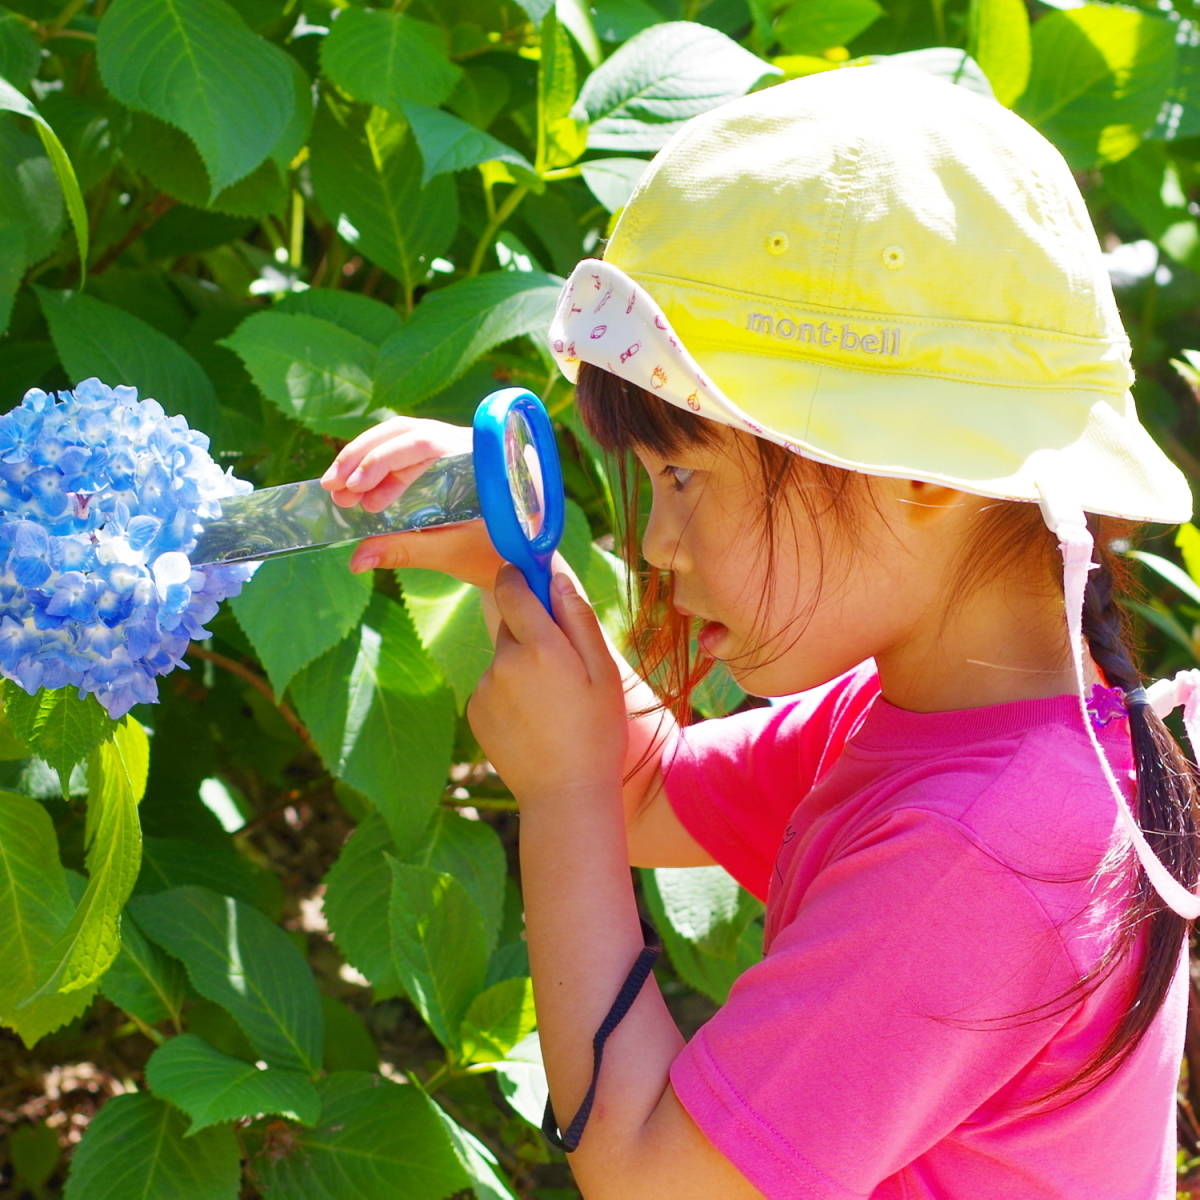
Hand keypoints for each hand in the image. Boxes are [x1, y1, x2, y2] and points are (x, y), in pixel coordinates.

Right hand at [320, 416, 502, 587]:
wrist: (520, 559)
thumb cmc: (496, 555)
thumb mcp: (450, 553)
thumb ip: (403, 552)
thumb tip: (355, 561)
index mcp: (479, 458)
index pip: (424, 443)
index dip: (383, 461)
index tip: (355, 489)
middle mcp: (468, 442)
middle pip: (405, 433)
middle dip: (363, 458)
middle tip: (333, 490)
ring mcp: (454, 446)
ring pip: (399, 438)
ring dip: (363, 460)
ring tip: (337, 490)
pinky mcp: (443, 458)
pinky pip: (404, 453)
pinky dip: (377, 469)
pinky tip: (356, 490)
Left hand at [468, 565, 627, 806]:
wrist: (566, 794)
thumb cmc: (596, 733)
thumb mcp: (604, 673)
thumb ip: (579, 620)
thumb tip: (555, 577)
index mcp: (541, 648)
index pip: (512, 589)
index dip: (518, 575)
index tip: (526, 574)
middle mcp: (505, 662)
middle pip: (510, 624)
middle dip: (531, 631)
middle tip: (561, 665)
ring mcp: (485, 688)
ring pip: (503, 658)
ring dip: (521, 666)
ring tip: (551, 703)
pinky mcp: (474, 711)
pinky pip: (492, 685)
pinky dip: (508, 693)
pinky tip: (533, 720)